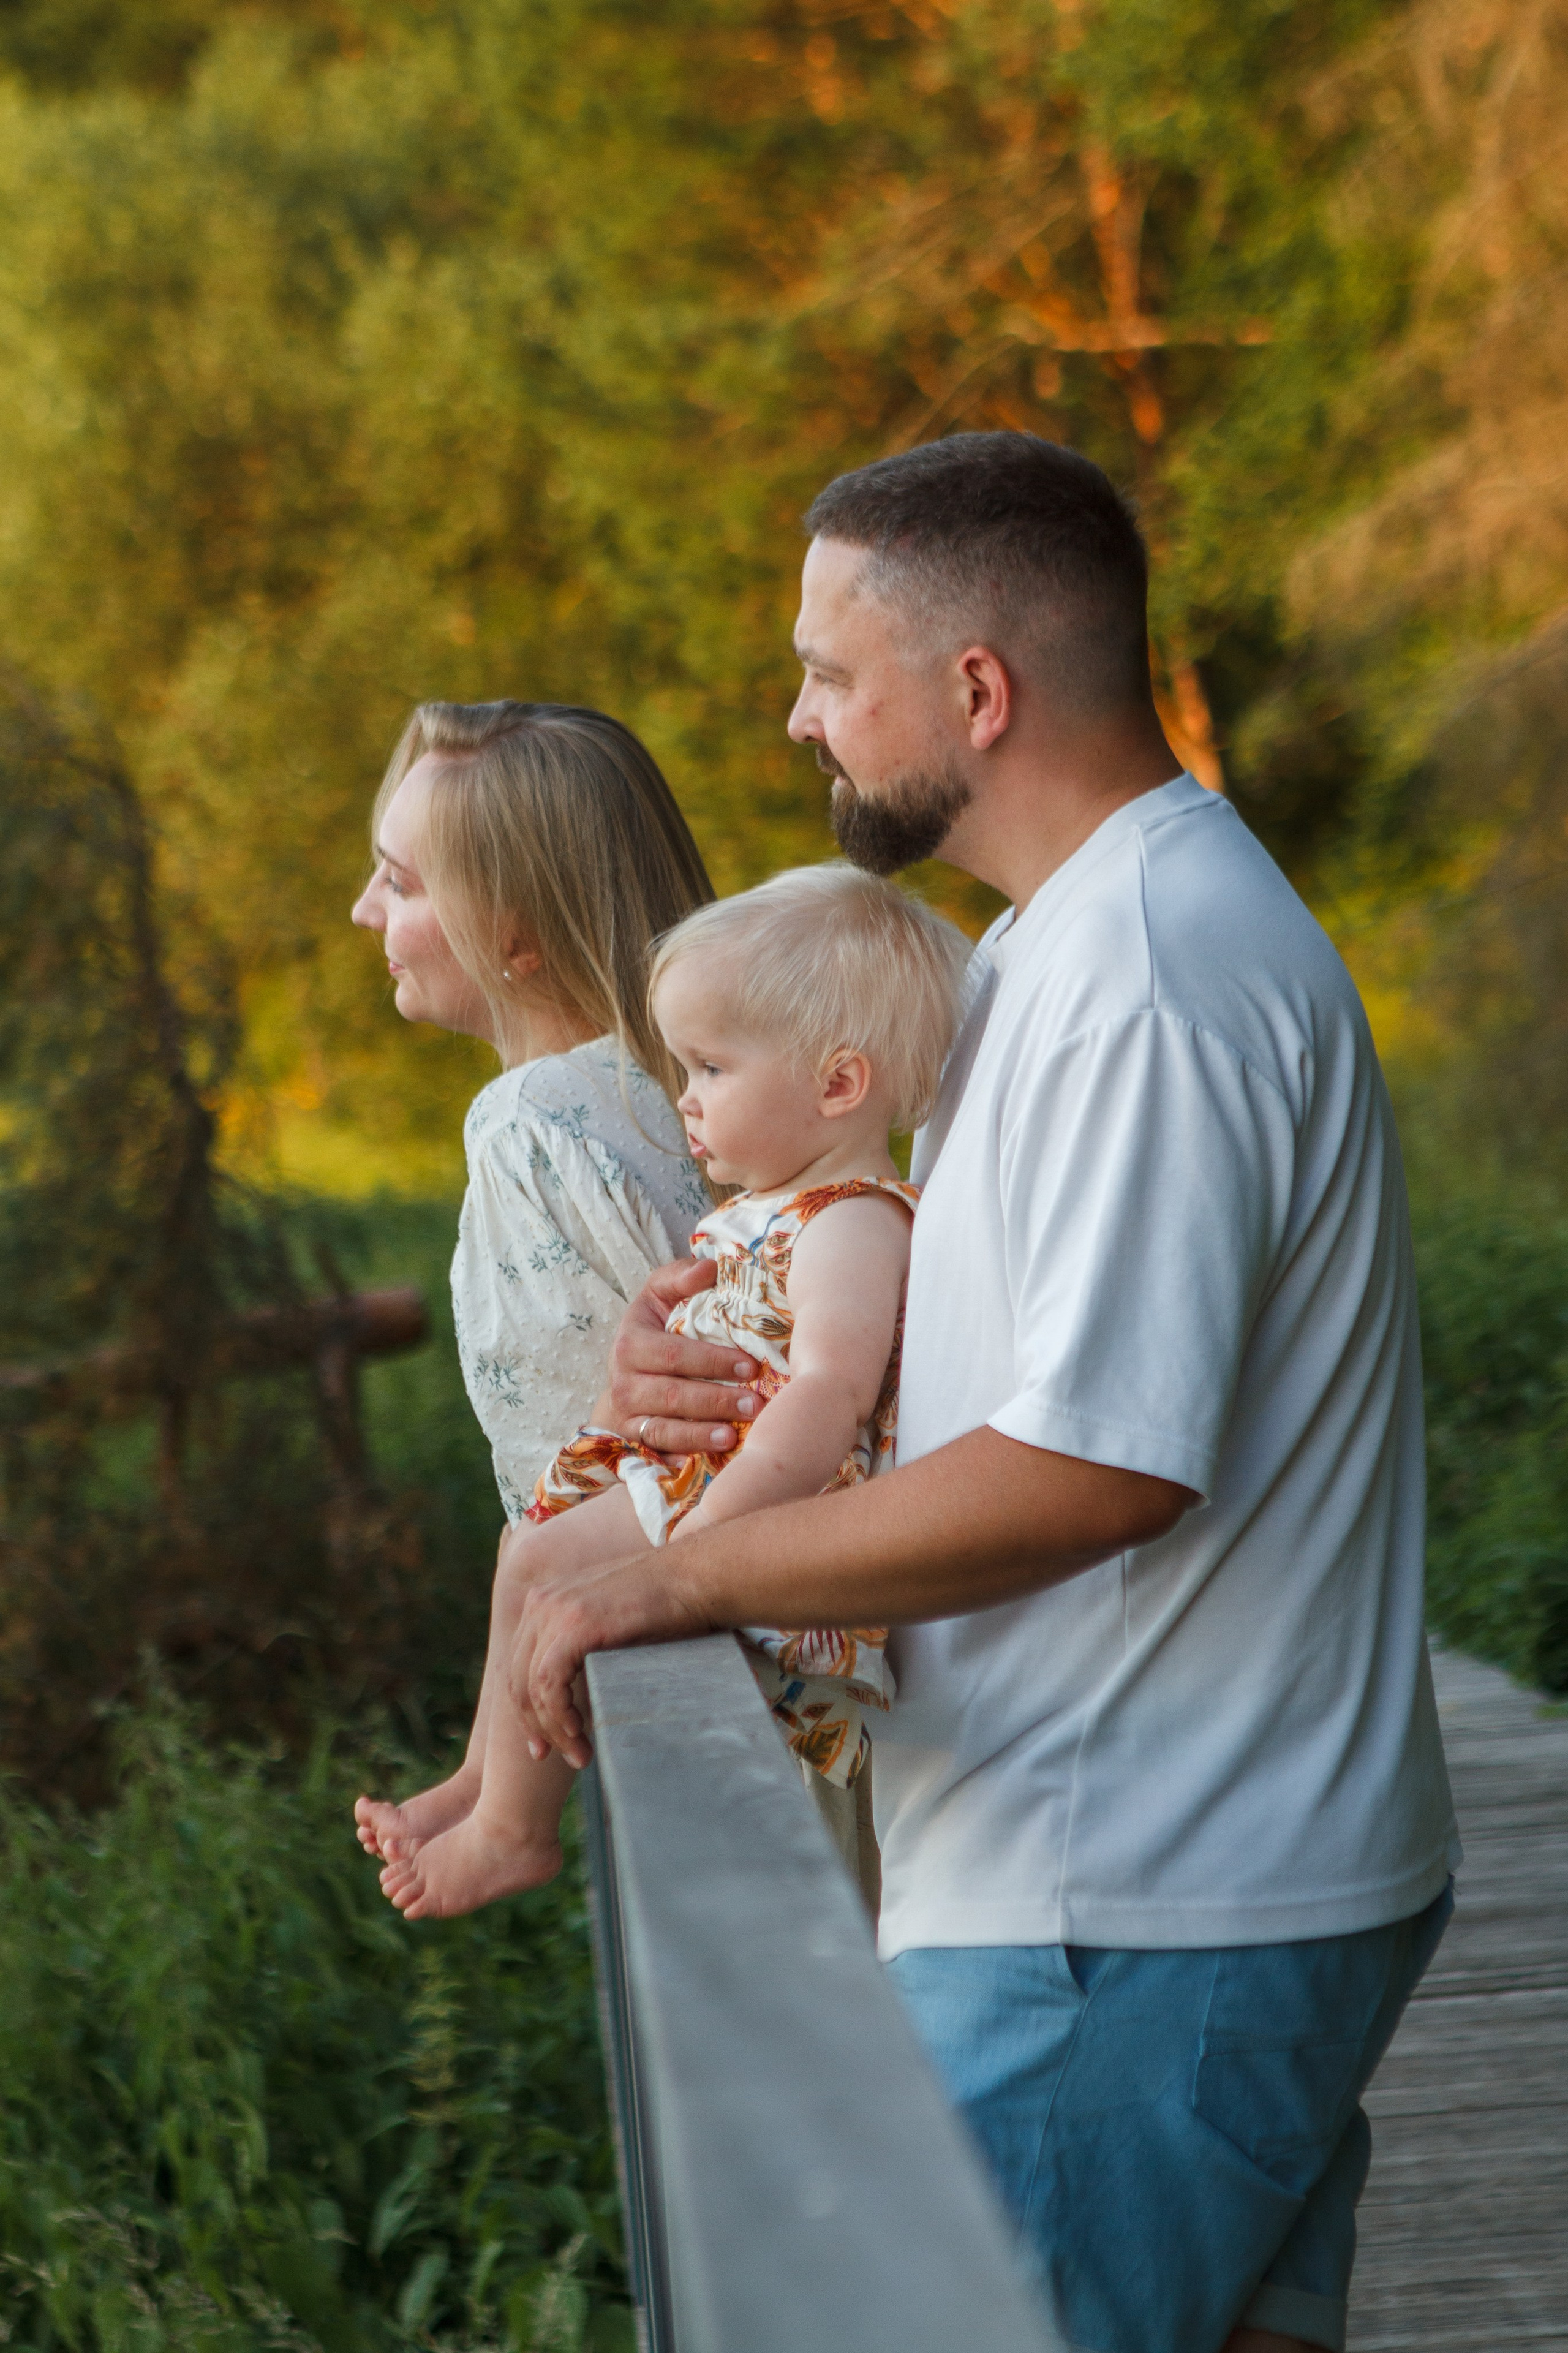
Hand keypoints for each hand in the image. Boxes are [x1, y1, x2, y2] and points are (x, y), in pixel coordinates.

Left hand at [509, 1551, 711, 1768]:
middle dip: (535, 1725)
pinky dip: (559, 1716)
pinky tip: (578, 1733)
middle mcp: (542, 1602)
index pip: (518, 1666)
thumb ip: (584, 1645)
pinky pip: (550, 1684)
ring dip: (553, 1729)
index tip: (542, 1744)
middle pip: (517, 1679)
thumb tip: (578, 1692)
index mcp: (545, 1600)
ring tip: (579, 1754)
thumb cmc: (666, 1603)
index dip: (527, 1710)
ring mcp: (555, 1611)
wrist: (696, 1576)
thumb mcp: (609, 1623)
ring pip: (532, 1687)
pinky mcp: (576, 1625)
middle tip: (556, 1756)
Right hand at [600, 1258, 761, 1455]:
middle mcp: (624, 1382)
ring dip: (700, 1435)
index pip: (674, 1354)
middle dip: (716, 1401)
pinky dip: (678, 1460)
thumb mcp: (659, 1297)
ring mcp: (627, 1417)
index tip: (750, 1365)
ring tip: (733, 1437)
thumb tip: (709, 1267)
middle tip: (756, 1404)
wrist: (625, 1377)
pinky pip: (655, 1456)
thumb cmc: (655, 1331)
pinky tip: (703, 1465)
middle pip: (671, 1395)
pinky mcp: (632, 1445)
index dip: (712, 1362)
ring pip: (663, 1431)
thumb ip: (680, 1277)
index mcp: (632, 1343)